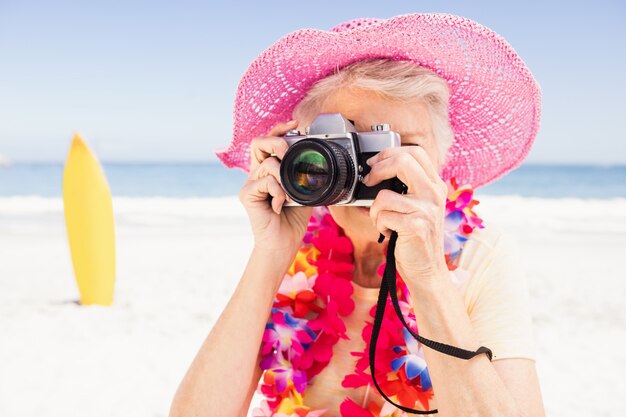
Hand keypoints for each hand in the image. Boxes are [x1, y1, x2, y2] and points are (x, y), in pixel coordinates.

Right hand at [239, 119, 312, 255]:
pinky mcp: (247, 195)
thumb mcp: (303, 190)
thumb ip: (304, 174)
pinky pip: (266, 182)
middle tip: (290, 154)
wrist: (283, 242)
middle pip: (258, 142)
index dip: (279, 129)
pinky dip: (279, 191)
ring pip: (268, 164)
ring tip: (289, 193)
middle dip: (277, 142)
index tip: (296, 125)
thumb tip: (314, 159)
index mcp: (268, 170)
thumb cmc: (293, 218)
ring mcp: (250, 184)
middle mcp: (257, 174)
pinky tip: (281, 204)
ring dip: (284, 176)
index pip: (268, 141)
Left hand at [363, 145, 448, 285]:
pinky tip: (389, 233)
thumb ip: (407, 187)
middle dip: (377, 170)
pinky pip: (382, 215)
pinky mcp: (416, 226)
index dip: (389, 153)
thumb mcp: (417, 206)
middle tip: (369, 182)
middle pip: (402, 161)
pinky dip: (379, 225)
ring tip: (384, 221)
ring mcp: (427, 209)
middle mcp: (434, 193)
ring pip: (384, 195)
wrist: (427, 269)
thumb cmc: (415, 237)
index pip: (415, 152)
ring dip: (375, 210)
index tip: (375, 164)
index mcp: (435, 184)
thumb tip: (376, 169)